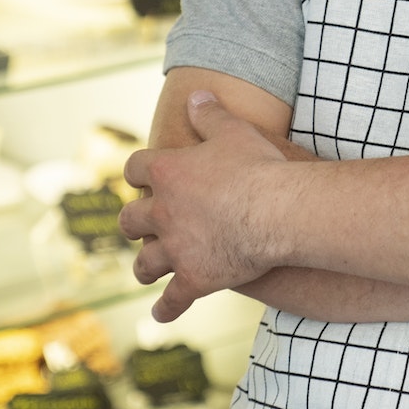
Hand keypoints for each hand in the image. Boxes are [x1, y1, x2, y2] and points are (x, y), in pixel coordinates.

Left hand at [121, 90, 292, 320]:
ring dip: (145, 265)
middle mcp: (162, 213)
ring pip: (145, 263)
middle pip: (130, 219)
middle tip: (140, 225)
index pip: (134, 168)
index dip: (137, 172)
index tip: (142, 175)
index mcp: (166, 173)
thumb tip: (195, 95)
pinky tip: (161, 314)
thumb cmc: (258, 167)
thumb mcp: (234, 130)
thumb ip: (210, 113)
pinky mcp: (194, 279)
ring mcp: (176, 249)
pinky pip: (173, 299)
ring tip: (147, 268)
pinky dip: (166, 308)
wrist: (279, 212)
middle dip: (133, 222)